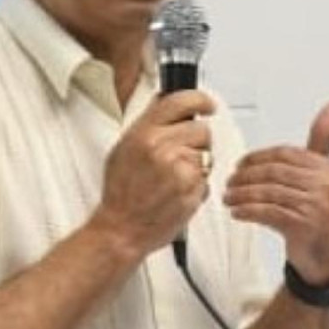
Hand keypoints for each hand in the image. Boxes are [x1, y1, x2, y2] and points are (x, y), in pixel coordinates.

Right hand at [96, 90, 214, 256]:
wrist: (121, 228)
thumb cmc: (121, 192)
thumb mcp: (123, 149)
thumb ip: (147, 124)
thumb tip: (164, 100)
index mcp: (143, 132)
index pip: (181, 101)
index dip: (200, 100)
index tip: (208, 105)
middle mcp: (160, 146)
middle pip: (201, 129)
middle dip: (197, 142)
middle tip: (182, 157)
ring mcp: (178, 167)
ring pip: (207, 154)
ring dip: (198, 165)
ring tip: (174, 179)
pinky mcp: (191, 187)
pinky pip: (207, 178)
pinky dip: (197, 185)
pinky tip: (178, 193)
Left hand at [223, 101, 328, 283]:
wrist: (323, 258)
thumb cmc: (317, 214)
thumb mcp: (321, 175)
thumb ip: (322, 141)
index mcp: (325, 167)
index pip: (283, 154)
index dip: (257, 158)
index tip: (239, 165)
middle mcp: (324, 184)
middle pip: (273, 172)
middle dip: (245, 177)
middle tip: (228, 183)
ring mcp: (316, 206)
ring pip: (268, 192)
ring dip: (242, 195)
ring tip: (228, 198)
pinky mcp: (304, 225)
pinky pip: (268, 212)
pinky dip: (248, 211)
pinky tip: (237, 213)